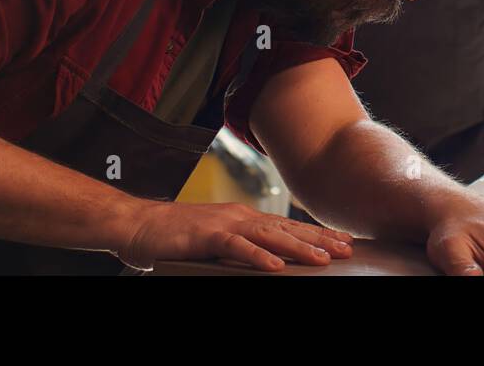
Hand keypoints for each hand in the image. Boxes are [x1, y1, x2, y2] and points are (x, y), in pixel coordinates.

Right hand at [118, 200, 353, 271]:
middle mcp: (239, 216)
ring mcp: (224, 224)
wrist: (137, 224)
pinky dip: (257, 256)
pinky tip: (275, 266)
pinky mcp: (206, 236)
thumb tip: (269, 259)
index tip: (341, 241)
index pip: (287, 226)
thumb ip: (241, 246)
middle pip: (286, 228)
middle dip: (318, 239)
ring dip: (297, 247)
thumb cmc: (175, 236)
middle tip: (346, 249)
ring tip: (323, 258)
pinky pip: (236, 247)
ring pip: (269, 236)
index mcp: (243, 218)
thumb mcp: (216, 240)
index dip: (315, 233)